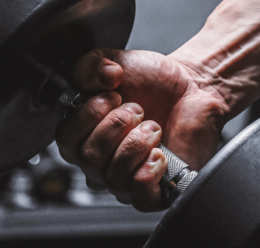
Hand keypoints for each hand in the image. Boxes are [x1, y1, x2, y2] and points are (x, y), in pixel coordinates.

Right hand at [55, 48, 227, 210]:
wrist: (193, 87)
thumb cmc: (153, 82)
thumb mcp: (116, 62)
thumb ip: (92, 64)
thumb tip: (101, 76)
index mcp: (85, 135)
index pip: (66, 140)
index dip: (88, 115)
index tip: (112, 95)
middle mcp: (101, 162)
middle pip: (88, 159)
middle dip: (117, 125)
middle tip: (138, 109)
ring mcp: (126, 179)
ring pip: (113, 177)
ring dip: (136, 143)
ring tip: (153, 126)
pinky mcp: (155, 191)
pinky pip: (139, 197)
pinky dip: (148, 172)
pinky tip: (159, 153)